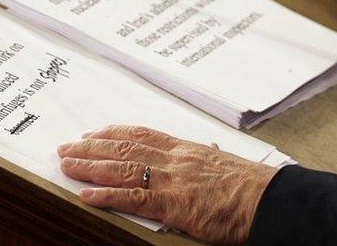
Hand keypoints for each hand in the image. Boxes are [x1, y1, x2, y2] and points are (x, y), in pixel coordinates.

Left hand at [57, 125, 277, 244]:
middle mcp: (174, 159)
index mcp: (186, 148)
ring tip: (66, 163)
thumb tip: (210, 148)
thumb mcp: (227, 162)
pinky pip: (132, 197)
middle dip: (91, 147)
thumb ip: (211, 155)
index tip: (93, 132)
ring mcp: (172, 179)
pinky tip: (85, 194)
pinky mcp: (173, 204)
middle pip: (124, 147)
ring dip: (90, 166)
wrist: (270, 199)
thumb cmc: (253, 184)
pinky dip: (106, 195)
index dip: (113, 132)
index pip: (142, 134)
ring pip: (122, 168)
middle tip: (67, 146)